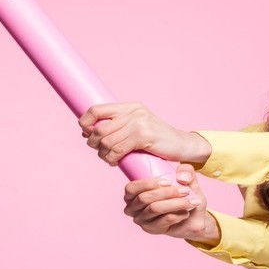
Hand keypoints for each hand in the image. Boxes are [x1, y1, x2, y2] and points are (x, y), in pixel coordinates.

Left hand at [79, 101, 200, 165]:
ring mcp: (139, 123)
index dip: (85, 122)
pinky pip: (118, 150)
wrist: (182, 145)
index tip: (87, 134)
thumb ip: (116, 127)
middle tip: (100, 152)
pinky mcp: (144, 136)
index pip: (96, 109)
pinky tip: (115, 162)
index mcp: (130, 107)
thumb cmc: (158, 140)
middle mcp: (134, 112)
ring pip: (107, 141)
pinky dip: (112, 159)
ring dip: (103, 154)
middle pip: (99, 128)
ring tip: (108, 159)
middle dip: (94, 144)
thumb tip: (86, 132)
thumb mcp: (136, 127)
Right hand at [123, 163, 218, 242]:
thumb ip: (186, 171)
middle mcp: (133, 208)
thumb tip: (182, 178)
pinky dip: (177, 215)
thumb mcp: (188, 181)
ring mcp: (142, 220)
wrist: (194, 218)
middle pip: (144, 198)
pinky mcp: (152, 230)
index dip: (148, 184)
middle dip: (167, 192)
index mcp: (134, 194)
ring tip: (190, 202)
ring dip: (175, 203)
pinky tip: (186, 213)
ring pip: (155, 208)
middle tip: (186, 191)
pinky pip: (164, 220)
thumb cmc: (185, 197)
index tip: (168, 182)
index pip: (131, 188)